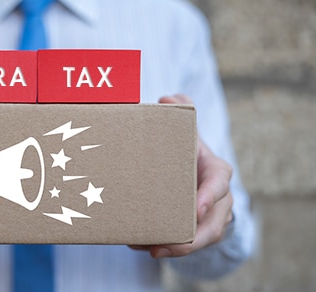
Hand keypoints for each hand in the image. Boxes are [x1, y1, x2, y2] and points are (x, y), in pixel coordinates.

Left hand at [130, 94, 233, 257]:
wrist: (197, 173)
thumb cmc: (189, 151)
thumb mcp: (189, 131)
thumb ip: (182, 110)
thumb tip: (167, 99)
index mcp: (217, 172)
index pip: (219, 184)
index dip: (210, 197)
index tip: (197, 208)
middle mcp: (219, 199)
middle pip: (212, 225)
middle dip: (191, 239)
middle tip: (164, 245)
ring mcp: (209, 218)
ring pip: (198, 240)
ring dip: (175, 248)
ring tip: (147, 248)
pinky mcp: (195, 230)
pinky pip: (184, 243)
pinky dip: (164, 246)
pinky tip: (139, 245)